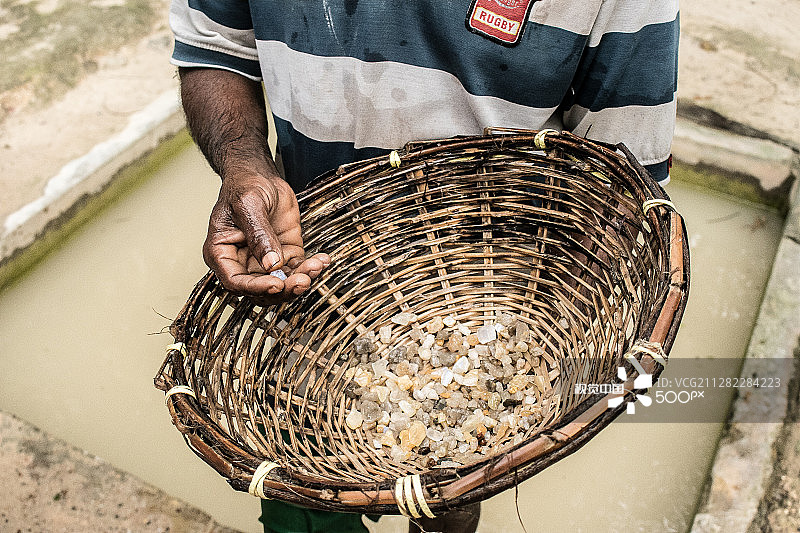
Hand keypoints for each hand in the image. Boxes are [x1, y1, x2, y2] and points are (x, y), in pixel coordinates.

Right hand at [203, 172, 329, 304]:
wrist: (260, 174)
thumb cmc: (244, 185)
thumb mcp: (248, 205)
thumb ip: (258, 234)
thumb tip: (271, 264)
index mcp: (222, 253)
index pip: (236, 282)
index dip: (256, 288)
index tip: (277, 283)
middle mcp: (243, 262)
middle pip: (262, 290)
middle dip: (284, 288)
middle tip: (302, 280)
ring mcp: (266, 260)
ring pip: (283, 283)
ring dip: (301, 279)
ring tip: (316, 266)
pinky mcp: (285, 254)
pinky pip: (298, 268)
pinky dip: (311, 268)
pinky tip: (322, 260)